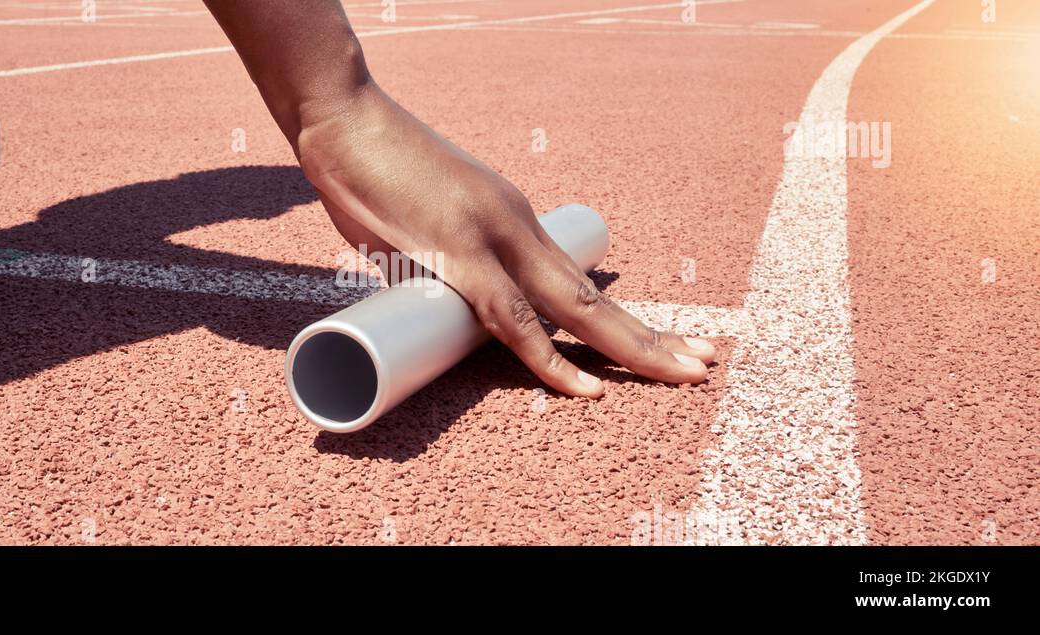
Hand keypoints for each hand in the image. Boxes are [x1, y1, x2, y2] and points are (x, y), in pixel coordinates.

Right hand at [295, 83, 715, 397]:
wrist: (344, 119)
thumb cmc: (370, 175)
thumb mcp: (415, 228)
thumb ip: (428, 268)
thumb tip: (428, 306)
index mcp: (511, 222)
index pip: (577, 281)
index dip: (620, 318)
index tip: (663, 343)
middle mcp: (515, 228)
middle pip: (594, 298)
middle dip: (652, 336)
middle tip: (706, 362)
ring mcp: (491, 239)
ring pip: (572, 309)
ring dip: (630, 347)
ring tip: (681, 374)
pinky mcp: (457, 252)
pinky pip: (511, 318)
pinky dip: (548, 357)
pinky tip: (584, 385)